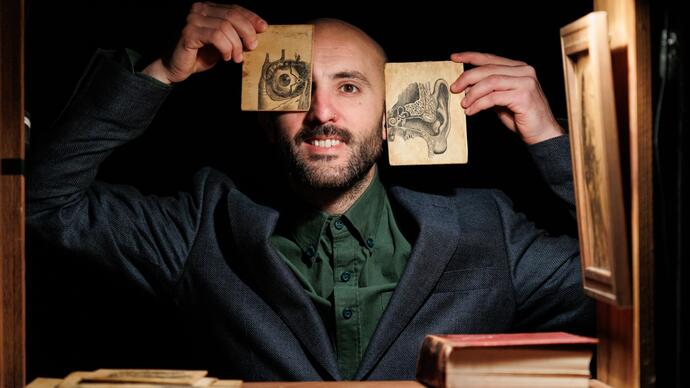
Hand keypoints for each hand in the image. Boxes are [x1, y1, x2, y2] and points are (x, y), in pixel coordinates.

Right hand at [142, 2, 266, 83]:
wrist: (175, 68)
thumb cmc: (199, 56)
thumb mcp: (223, 44)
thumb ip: (235, 36)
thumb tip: (257, 34)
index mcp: (208, 9)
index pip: (235, 8)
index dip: (251, 17)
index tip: (264, 28)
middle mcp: (199, 10)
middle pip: (232, 15)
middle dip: (247, 31)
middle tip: (252, 47)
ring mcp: (192, 20)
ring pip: (226, 26)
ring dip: (236, 44)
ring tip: (236, 57)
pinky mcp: (188, 33)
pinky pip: (216, 36)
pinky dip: (225, 48)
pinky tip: (225, 57)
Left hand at [450, 52, 562, 144]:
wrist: (542, 133)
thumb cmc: (521, 117)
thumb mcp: (501, 100)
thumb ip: (488, 90)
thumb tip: (466, 86)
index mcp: (518, 68)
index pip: (490, 58)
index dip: (470, 56)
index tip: (454, 58)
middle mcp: (524, 71)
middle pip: (487, 69)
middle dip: (467, 78)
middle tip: (454, 88)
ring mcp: (525, 82)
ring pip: (489, 82)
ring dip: (472, 93)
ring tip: (464, 104)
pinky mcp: (523, 96)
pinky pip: (493, 97)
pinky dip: (479, 104)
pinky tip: (471, 111)